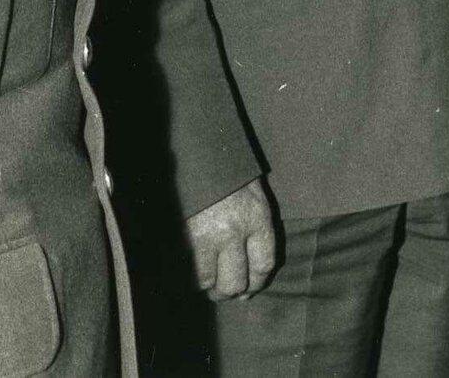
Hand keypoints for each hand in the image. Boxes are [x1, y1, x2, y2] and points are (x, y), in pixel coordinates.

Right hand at [186, 178, 276, 299]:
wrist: (199, 155)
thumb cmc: (231, 174)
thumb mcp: (255, 195)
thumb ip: (257, 227)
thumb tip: (253, 264)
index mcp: (257, 218)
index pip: (264, 264)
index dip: (257, 282)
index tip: (251, 288)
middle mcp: (234, 232)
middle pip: (237, 282)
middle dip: (234, 292)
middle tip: (229, 292)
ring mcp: (207, 238)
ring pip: (211, 284)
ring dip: (211, 289)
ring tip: (211, 286)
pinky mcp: (184, 240)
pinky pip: (190, 274)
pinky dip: (192, 279)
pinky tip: (195, 275)